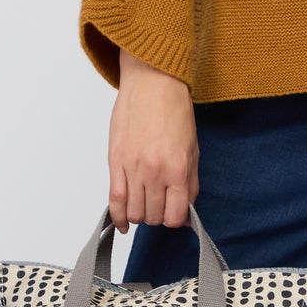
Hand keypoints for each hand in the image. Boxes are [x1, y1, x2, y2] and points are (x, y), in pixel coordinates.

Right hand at [107, 50, 199, 231]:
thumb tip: (184, 212)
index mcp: (178, 169)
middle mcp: (154, 172)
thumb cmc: (175, 112)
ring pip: (133, 212)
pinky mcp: (114, 162)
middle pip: (153, 216)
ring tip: (144, 204)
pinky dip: (117, 216)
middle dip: (157, 216)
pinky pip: (113, 200)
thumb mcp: (193, 150)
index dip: (175, 220)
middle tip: (159, 203)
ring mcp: (132, 168)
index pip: (174, 216)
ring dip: (139, 215)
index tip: (174, 213)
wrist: (152, 84)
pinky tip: (122, 222)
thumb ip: (190, 184)